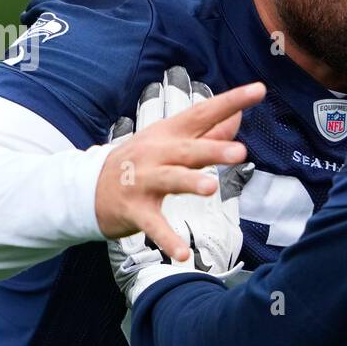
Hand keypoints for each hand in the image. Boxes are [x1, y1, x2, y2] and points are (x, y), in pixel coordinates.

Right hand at [94, 70, 263, 261]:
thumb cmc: (141, 162)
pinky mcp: (134, 209)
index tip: (259, 90)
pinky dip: (167, 239)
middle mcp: (157, 153)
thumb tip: (238, 115)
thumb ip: (207, 132)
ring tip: (210, 188)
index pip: (204, 112)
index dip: (231, 101)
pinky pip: (153, 225)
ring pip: (170, 180)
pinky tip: (183, 254)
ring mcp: (143, 180)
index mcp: (170, 133)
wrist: (87, 188)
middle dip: (213, 149)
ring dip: (189, 183)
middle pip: (189, 149)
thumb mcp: (170, 142)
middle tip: (241, 151)